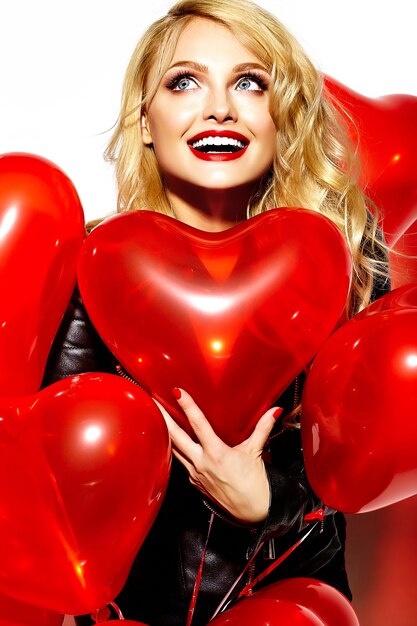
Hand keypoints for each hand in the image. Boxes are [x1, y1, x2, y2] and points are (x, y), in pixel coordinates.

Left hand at [155, 388, 281, 523]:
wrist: (252, 511)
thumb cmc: (254, 483)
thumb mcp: (256, 451)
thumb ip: (263, 428)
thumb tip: (274, 410)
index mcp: (216, 453)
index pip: (198, 424)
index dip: (187, 406)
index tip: (177, 392)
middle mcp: (202, 462)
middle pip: (176, 436)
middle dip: (163, 417)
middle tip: (151, 401)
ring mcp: (195, 473)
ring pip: (174, 449)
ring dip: (164, 432)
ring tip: (154, 417)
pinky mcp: (194, 481)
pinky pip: (180, 462)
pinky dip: (174, 449)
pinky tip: (169, 441)